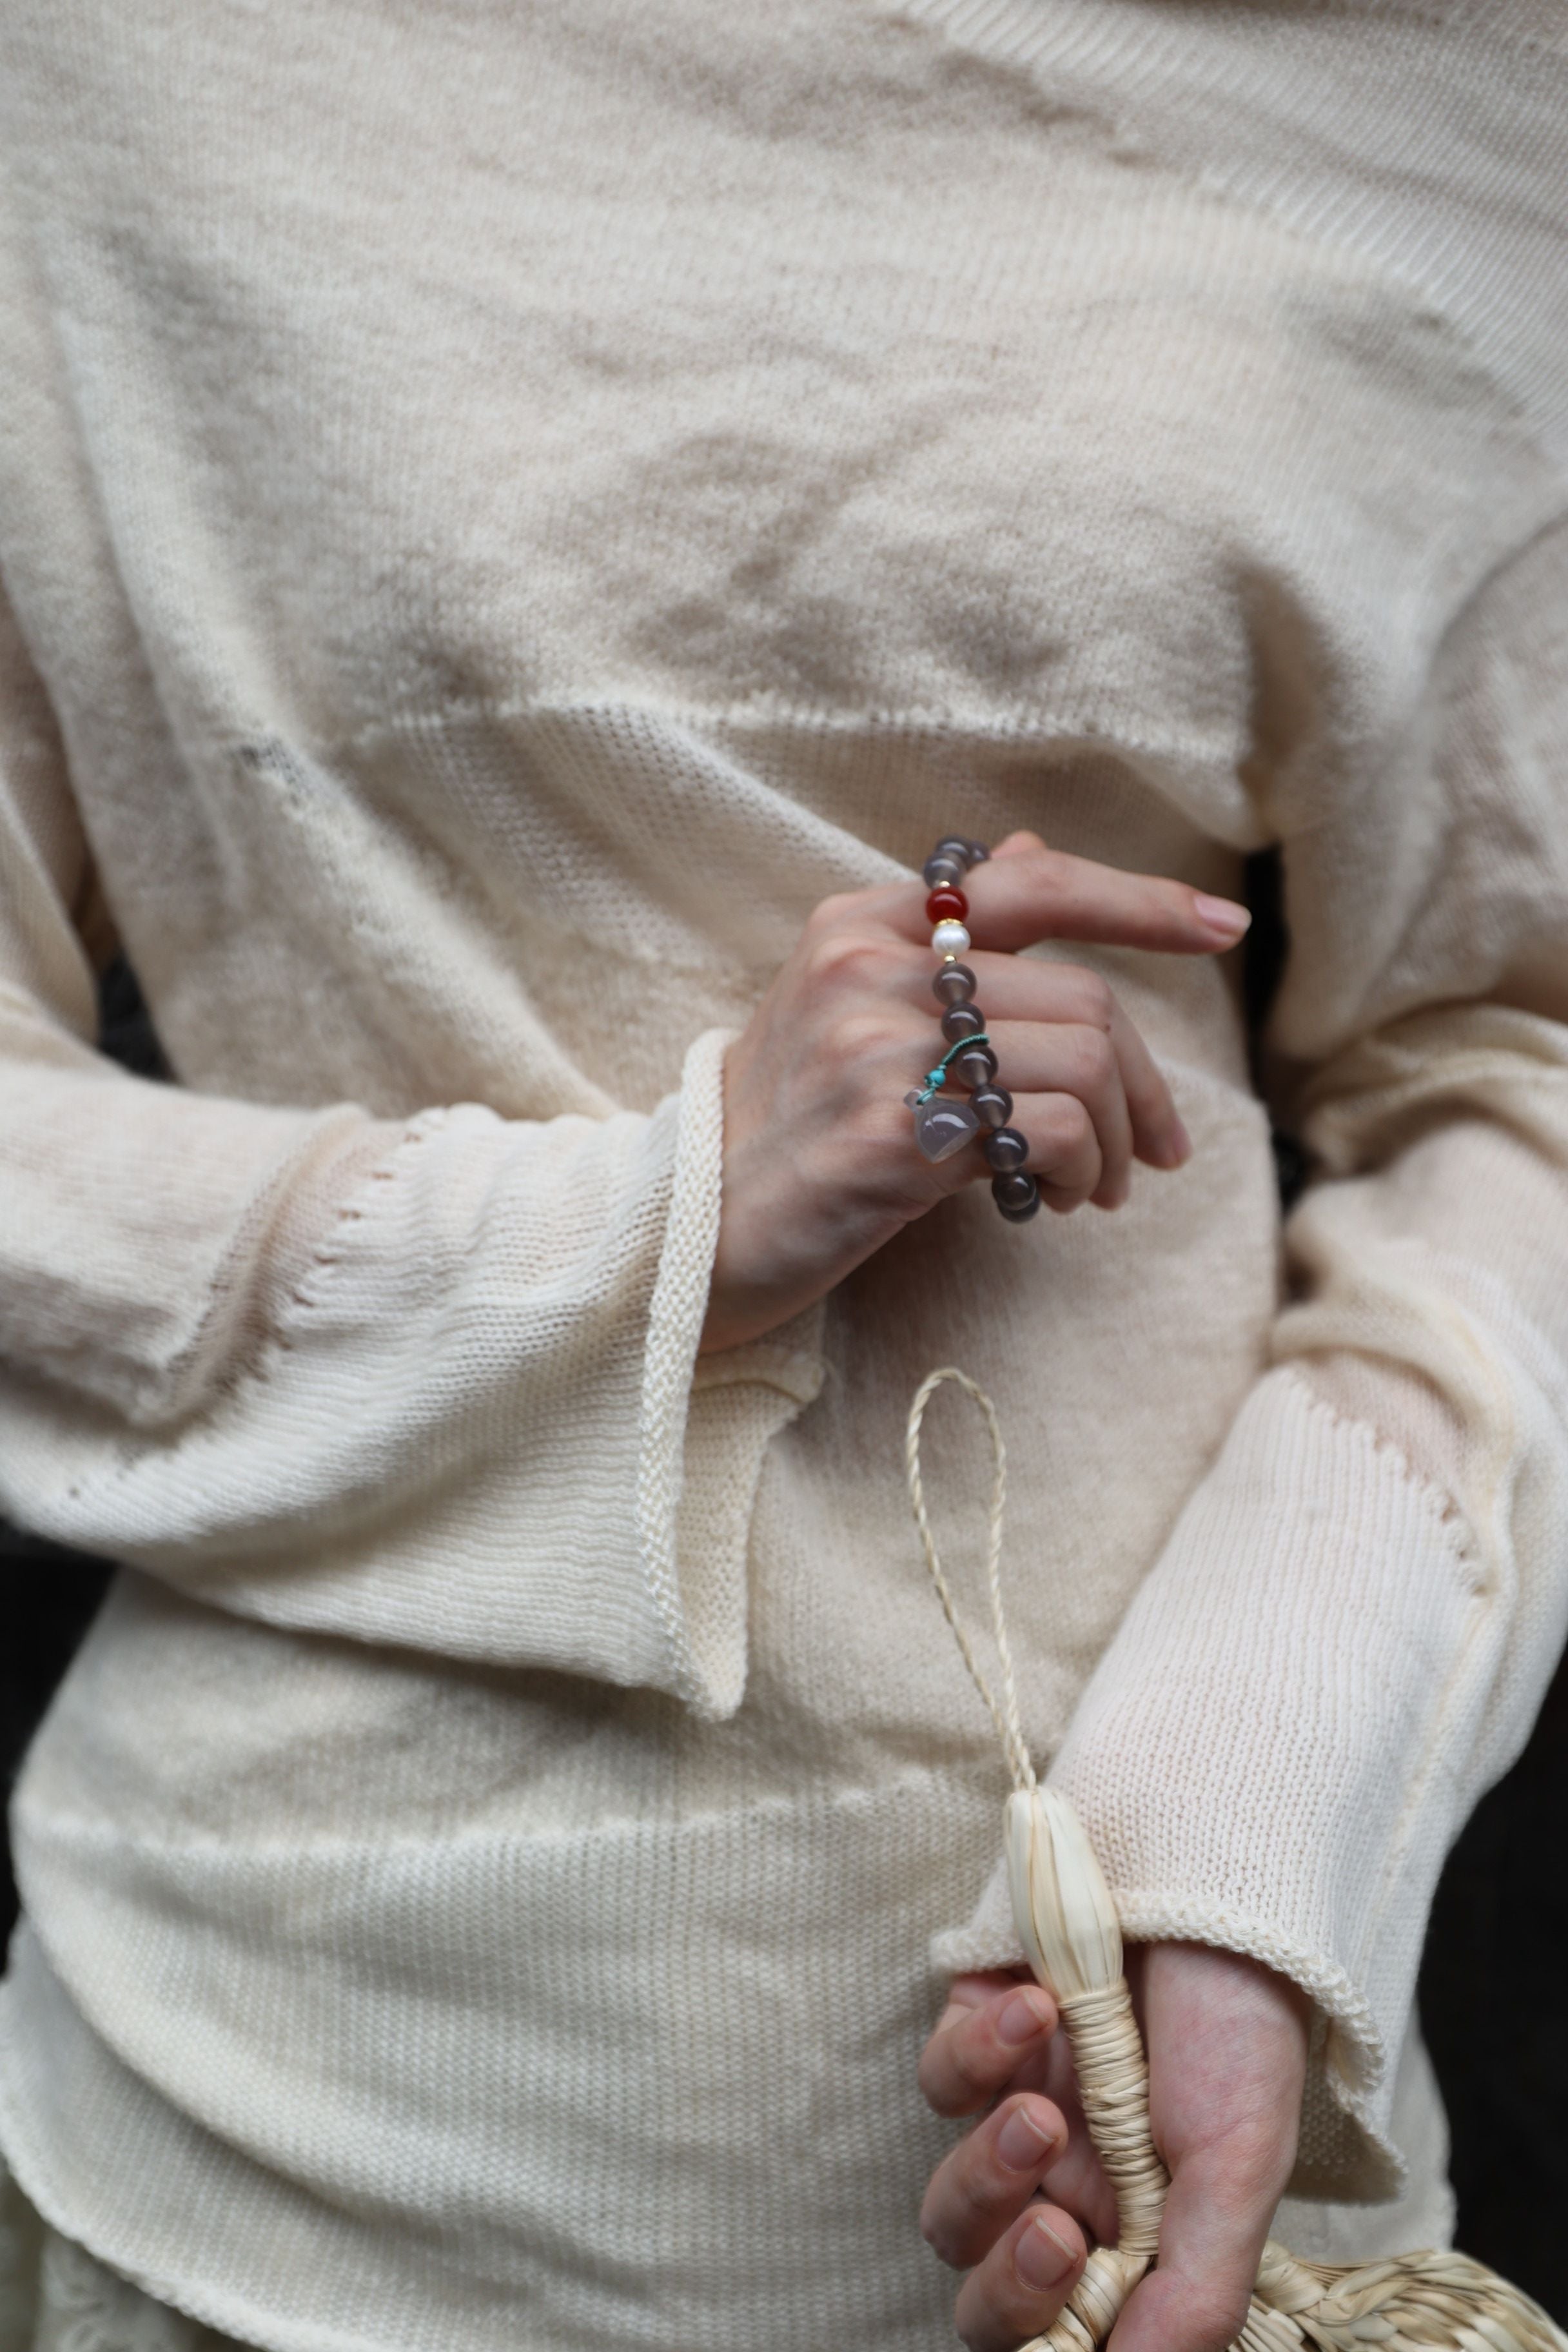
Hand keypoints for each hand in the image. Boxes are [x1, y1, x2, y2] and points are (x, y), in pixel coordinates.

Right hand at [702, 833, 1249, 1351]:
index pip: (1034, 884)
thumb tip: (1030, 848)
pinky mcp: (891, 1136)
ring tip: (1097, 1185)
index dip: (1143, 902)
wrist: (689, 1228)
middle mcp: (870, 971)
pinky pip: (1050, 1133)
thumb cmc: (786, 1122)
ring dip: (1118, 1140)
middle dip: (1144, 1083)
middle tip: (1155, 1149)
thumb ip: (941, 931)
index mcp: (862, 925)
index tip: (1224, 927)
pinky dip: (1080, 1172)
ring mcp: (876, 1050)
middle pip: (1084, 996)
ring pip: (1083, 1063)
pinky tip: (1054, 1203)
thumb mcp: (848, 1005)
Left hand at [917, 1943, 1308, 2351]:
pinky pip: (942, 2079)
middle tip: (1051, 2238)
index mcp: (1138, 2242)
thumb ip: (1193, 2292)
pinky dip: (980, 2055)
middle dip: (1008, 2289)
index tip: (1078, 2306)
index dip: (1051, 2340)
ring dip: (990, 2172)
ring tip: (1044, 2115)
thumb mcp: (1240, 2167)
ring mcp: (1017, 2113)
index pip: (1067, 2338)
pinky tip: (1037, 2009)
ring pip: (952, 2205)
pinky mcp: (976, 2038)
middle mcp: (1071, 2193)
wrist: (1209, 1880)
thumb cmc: (1240, 2025)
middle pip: (989, 2300)